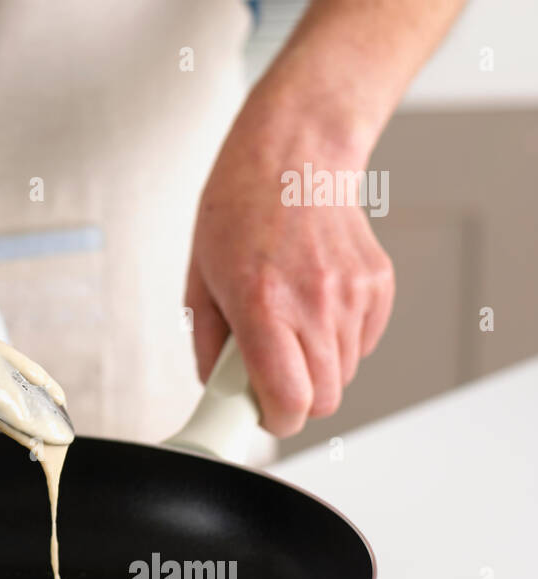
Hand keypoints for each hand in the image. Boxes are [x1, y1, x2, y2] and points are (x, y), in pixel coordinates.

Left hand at [184, 132, 394, 436]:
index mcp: (263, 305)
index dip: (276, 421)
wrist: (293, 157)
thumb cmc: (239, 210)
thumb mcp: (199, 280)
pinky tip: (315, 304)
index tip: (264, 415)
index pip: (290, 402)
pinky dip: (341, 340)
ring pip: (346, 374)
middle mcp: (314, 303)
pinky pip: (364, 343)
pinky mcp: (378, 285)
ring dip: (318, 366)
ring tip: (289, 322)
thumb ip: (207, 344)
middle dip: (296, 399)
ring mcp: (353, 294)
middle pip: (325, 400)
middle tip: (270, 372)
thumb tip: (218, 388)